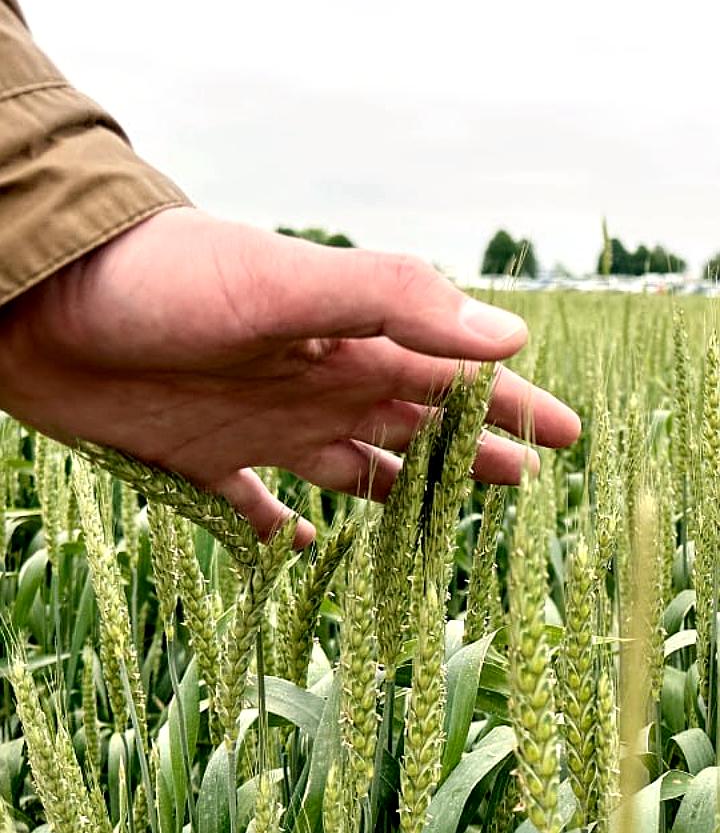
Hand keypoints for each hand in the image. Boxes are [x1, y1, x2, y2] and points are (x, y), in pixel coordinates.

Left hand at [0, 207, 579, 544]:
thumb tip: (508, 336)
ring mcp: (259, 425)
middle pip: (412, 426)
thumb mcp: (285, 280)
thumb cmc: (164, 281)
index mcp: (346, 341)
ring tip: (444, 522)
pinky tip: (305, 552)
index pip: (449, 376)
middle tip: (529, 482)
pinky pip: (257, 510)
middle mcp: (313, 383)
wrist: (41, 301)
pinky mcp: (200, 462)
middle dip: (471, 451)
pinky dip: (285, 533)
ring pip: (351, 468)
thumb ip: (392, 299)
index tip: (567, 437)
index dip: (510, 405)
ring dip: (399, 491)